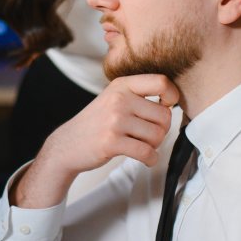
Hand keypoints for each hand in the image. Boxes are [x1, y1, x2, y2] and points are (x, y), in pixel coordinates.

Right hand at [14, 74, 177, 207]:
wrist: (67, 145)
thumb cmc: (96, 123)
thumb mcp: (113, 98)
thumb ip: (139, 96)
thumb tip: (173, 102)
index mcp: (122, 85)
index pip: (162, 82)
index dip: (172, 97)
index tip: (166, 108)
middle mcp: (119, 99)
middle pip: (164, 115)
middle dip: (162, 130)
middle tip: (150, 135)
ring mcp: (114, 120)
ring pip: (157, 135)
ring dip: (154, 145)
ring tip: (142, 145)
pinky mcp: (111, 142)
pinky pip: (146, 152)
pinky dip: (151, 159)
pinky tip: (145, 158)